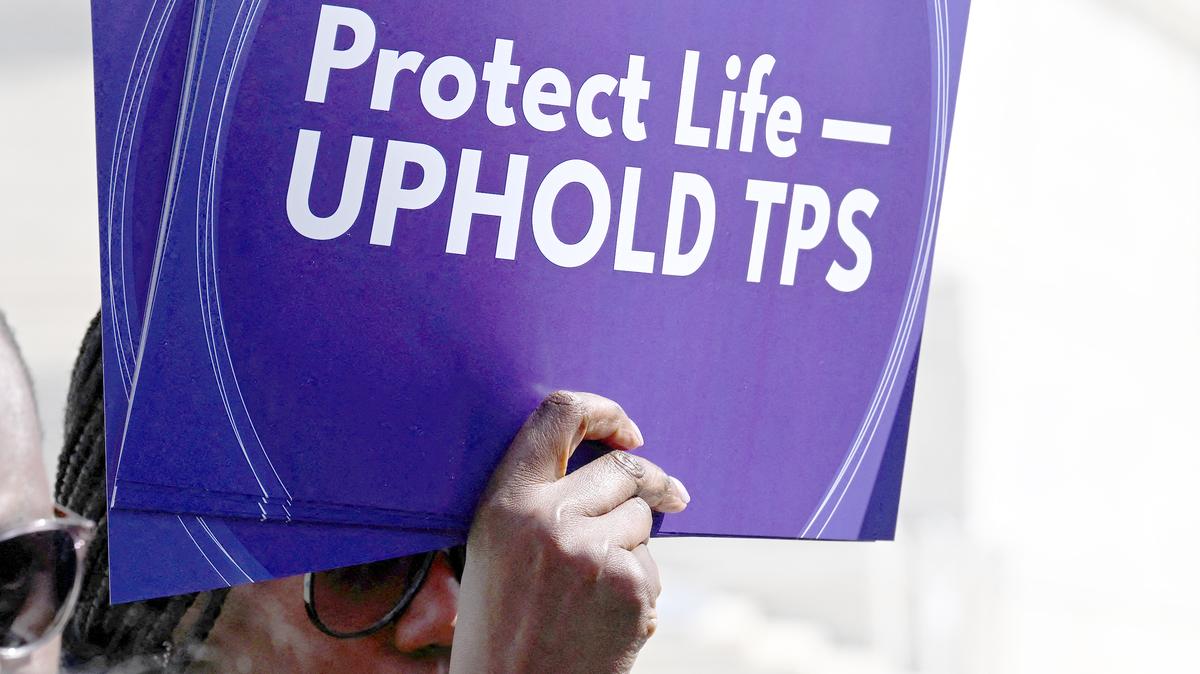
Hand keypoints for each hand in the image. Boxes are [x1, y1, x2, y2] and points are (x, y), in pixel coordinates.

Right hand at [450, 391, 690, 673]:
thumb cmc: (504, 626)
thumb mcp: (497, 548)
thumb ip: (539, 498)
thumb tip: (613, 462)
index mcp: (504, 502)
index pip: (558, 414)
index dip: (603, 412)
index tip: (628, 433)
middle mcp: (546, 518)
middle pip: (621, 468)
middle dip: (651, 482)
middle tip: (673, 496)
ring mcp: (590, 551)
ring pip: (640, 519)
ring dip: (632, 547)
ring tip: (593, 594)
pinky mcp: (627, 585)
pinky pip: (650, 566)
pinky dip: (638, 590)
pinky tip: (605, 623)